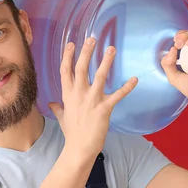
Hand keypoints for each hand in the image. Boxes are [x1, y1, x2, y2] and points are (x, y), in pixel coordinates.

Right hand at [49, 37, 137, 158]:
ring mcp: (91, 101)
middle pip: (81, 68)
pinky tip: (135, 79)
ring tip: (111, 49)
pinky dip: (127, 87)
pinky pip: (117, 95)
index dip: (68, 56)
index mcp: (68, 95)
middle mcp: (79, 95)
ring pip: (98, 76)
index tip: (71, 43)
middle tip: (92, 38)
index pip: (65, 71)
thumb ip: (58, 108)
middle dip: (86, 52)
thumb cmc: (72, 134)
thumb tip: (52, 103)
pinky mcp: (104, 109)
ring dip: (106, 62)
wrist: (79, 148)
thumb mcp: (62, 118)